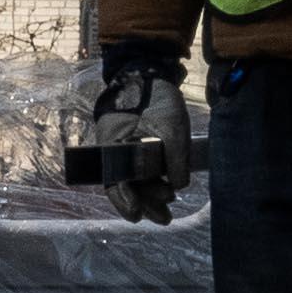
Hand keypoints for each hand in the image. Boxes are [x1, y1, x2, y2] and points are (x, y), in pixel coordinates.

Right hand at [94, 41, 197, 224]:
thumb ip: (175, 158)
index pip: (114, 181)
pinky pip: (142, 172)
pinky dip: (153, 183)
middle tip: (164, 217)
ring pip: (135, 182)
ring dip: (151, 197)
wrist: (149, 75)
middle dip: (145, 204)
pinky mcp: (137, 149)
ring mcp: (125, 151)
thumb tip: (178, 186)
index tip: (137, 214)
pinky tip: (168, 191)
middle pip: (126, 187)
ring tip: (168, 209)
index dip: (125, 201)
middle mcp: (115, 153)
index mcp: (113, 146)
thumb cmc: (157, 98)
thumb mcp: (172, 127)